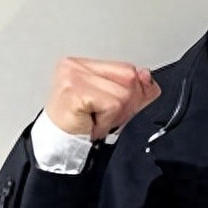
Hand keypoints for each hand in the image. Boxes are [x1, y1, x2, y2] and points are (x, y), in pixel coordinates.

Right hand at [45, 58, 160, 140]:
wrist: (60, 143)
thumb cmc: (81, 122)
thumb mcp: (115, 103)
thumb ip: (134, 90)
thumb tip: (148, 78)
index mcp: (83, 64)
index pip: (127, 68)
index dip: (131, 91)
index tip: (115, 106)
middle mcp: (76, 66)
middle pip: (128, 78)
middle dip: (123, 105)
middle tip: (101, 115)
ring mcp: (73, 76)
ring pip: (122, 94)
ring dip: (113, 115)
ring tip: (95, 119)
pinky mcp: (75, 91)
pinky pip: (112, 105)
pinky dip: (106, 120)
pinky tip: (91, 123)